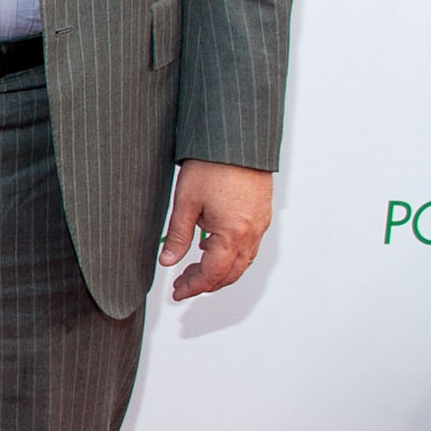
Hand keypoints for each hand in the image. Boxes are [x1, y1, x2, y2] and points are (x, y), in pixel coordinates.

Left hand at [158, 162, 272, 301]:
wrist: (237, 138)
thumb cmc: (213, 165)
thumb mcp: (186, 202)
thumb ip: (177, 236)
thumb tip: (168, 260)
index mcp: (232, 234)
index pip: (212, 274)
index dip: (193, 287)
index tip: (178, 292)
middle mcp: (252, 233)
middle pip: (231, 273)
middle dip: (206, 283)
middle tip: (183, 284)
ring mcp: (260, 223)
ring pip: (243, 261)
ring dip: (220, 271)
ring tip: (195, 269)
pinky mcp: (262, 213)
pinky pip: (250, 245)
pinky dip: (232, 255)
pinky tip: (213, 247)